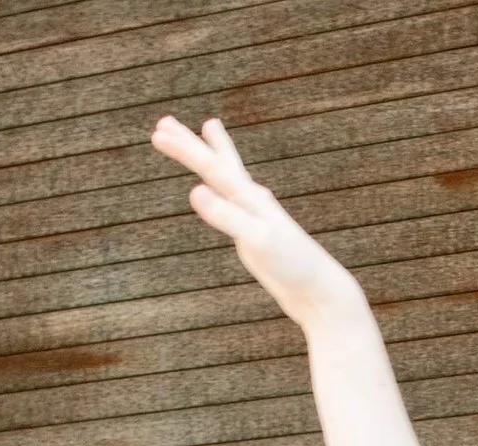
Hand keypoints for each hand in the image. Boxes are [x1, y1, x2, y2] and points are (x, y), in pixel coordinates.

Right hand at [152, 115, 359, 331]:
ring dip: (212, 154)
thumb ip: (227, 217)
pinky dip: (223, 187)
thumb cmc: (292, 266)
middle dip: (190, 144)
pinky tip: (223, 188)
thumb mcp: (257, 240)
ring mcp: (255, 215)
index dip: (185, 150)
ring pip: (227, 177)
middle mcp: (253, 199)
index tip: (159, 132)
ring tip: (206, 128)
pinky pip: (232, 202)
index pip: (211, 166)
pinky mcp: (256, 233)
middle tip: (163, 124)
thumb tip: (194, 191)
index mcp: (250, 198)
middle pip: (217, 163)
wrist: (319, 290)